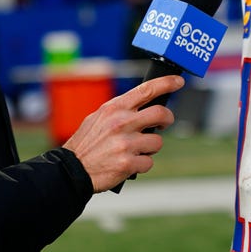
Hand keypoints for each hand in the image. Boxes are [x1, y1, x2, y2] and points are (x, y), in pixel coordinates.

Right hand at [62, 75, 183, 191]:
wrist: (72, 170)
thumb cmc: (87, 144)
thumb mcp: (98, 118)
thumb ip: (120, 111)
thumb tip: (144, 106)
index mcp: (114, 108)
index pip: (146, 90)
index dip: (166, 83)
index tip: (179, 81)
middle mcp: (121, 123)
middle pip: (161, 113)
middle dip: (167, 119)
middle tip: (163, 124)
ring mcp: (125, 143)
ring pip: (157, 142)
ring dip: (150, 148)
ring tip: (135, 150)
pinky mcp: (128, 163)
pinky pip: (149, 162)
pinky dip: (142, 165)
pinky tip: (129, 164)